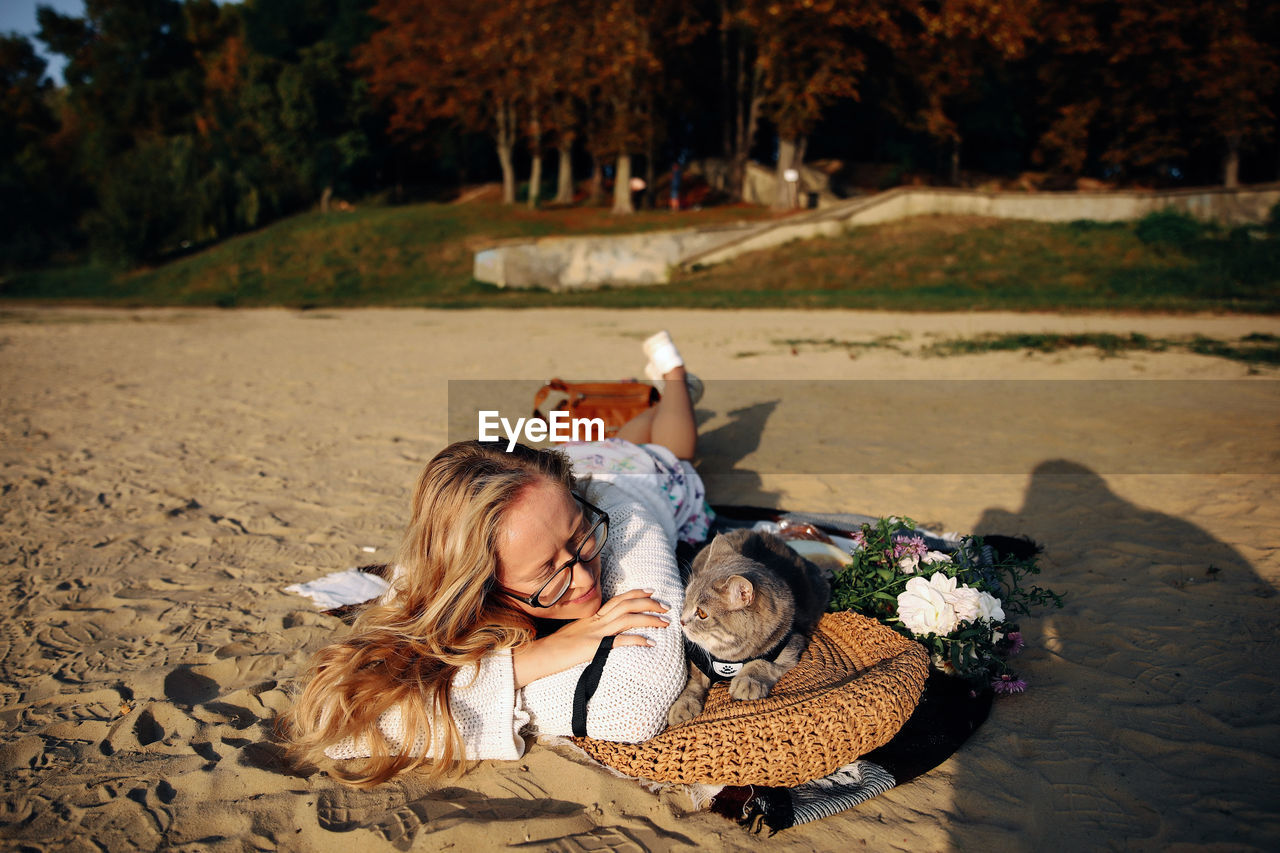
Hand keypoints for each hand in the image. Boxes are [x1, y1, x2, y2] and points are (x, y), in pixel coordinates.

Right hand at [512, 589, 669, 687]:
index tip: (651, 592)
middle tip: (666, 606)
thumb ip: (590, 630)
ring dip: (649, 618)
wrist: (540, 655)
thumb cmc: (555, 648)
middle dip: (649, 603)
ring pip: (627, 619)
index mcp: (592, 616)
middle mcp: (596, 620)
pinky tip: (650, 643)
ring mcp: (595, 632)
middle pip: (627, 605)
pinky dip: (637, 640)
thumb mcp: (575, 633)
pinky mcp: (594, 647)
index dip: (636, 594)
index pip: (618, 599)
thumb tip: (604, 634)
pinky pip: (620, 641)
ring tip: (665, 622)